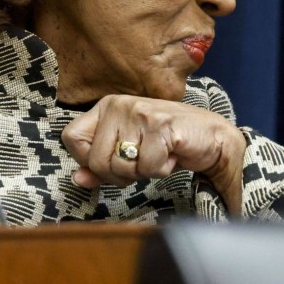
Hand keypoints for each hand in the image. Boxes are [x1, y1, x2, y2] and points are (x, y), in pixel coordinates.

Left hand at [61, 95, 246, 215]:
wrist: (212, 137)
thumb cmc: (169, 144)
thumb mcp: (128, 153)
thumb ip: (100, 166)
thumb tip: (78, 179)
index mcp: (107, 106)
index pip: (71, 138)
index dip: (89, 160)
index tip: (115, 159)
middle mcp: (119, 104)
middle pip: (95, 160)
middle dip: (120, 174)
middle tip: (143, 161)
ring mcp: (139, 113)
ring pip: (120, 166)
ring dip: (143, 171)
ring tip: (159, 155)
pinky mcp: (160, 125)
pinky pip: (147, 167)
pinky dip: (162, 169)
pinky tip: (172, 154)